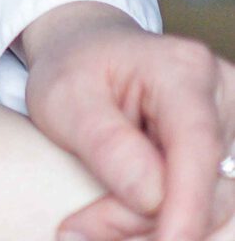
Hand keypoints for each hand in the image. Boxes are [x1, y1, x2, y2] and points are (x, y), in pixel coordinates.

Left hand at [20, 2, 234, 240]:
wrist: (88, 57)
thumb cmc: (75, 70)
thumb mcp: (63, 96)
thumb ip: (106, 144)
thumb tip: (154, 200)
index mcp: (182, 70)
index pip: (199, 145)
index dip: (188, 204)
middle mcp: (222, 99)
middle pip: (211, 189)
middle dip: (152, 226)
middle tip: (81, 231)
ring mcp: (232, 132)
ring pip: (216, 211)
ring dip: (156, 231)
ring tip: (93, 226)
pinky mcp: (229, 163)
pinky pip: (210, 214)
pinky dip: (167, 227)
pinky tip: (120, 226)